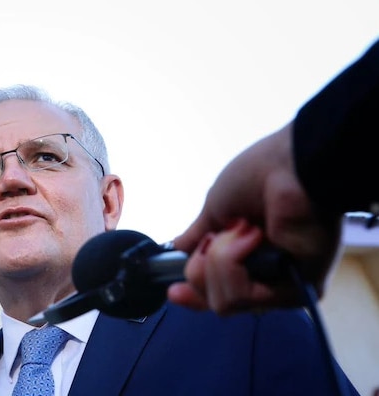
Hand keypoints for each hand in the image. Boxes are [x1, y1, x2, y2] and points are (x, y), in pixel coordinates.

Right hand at [167, 123, 341, 313]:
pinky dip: (234, 264)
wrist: (289, 167)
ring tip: (241, 230)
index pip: (218, 289)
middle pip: (215, 300)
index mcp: (247, 254)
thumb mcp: (215, 207)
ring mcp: (280, 285)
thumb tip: (179, 245)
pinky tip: (253, 237)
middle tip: (213, 239)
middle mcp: (265, 274)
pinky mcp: (294, 291)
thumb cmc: (257, 176)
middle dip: (201, 269)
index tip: (174, 292)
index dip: (194, 294)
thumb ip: (200, 233)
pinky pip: (243, 297)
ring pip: (225, 302)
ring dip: (220, 262)